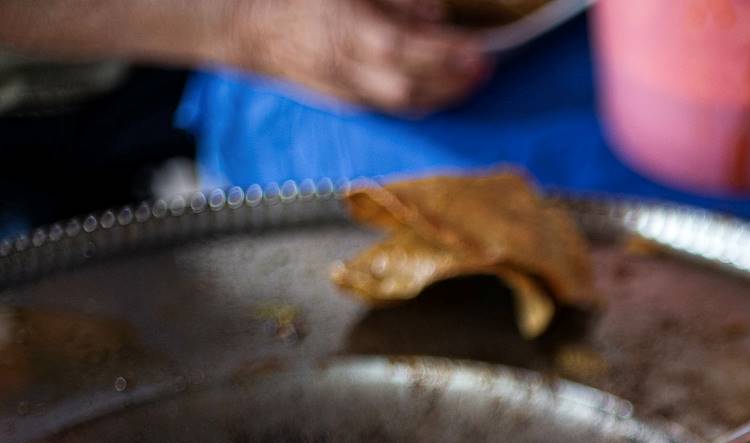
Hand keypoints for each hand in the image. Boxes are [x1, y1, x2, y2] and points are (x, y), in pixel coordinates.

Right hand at [226, 0, 488, 113]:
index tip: (477, 47)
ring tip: (475, 78)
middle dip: (452, 80)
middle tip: (487, 65)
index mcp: (342, 29)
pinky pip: (394, 108)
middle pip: (408, 84)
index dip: (442, 52)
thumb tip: (435, 14)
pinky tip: (448, 90)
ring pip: (404, 102)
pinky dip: (426, 101)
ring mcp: (346, 90)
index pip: (402, 47)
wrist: (249, 27)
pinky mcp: (348, 102)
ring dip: (446, 94)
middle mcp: (344, 67)